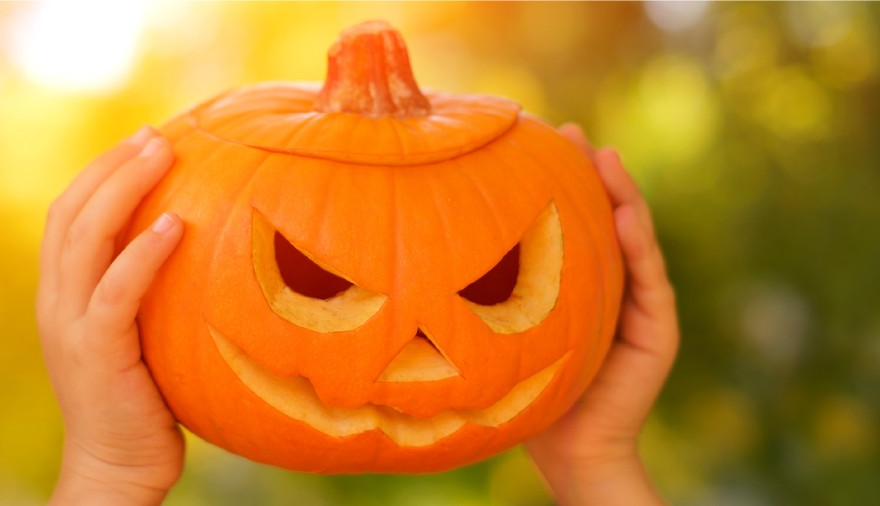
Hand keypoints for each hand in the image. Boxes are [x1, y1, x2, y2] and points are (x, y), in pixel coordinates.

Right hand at [37, 127, 184, 504]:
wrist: (116, 468)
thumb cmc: (142, 402)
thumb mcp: (140, 336)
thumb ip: (148, 294)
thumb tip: (206, 248)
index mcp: (62, 294)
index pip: (68, 214)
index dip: (101, 172)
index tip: (142, 140)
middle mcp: (56, 302)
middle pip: (70, 212)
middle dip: (111, 166)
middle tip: (155, 135)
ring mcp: (69, 325)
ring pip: (84, 237)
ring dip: (123, 188)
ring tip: (162, 153)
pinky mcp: (95, 352)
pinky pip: (116, 290)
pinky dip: (141, 253)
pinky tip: (174, 225)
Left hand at [525, 124, 678, 504]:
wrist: (568, 449)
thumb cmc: (527, 392)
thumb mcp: (505, 331)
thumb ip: (492, 292)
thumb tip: (427, 249)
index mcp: (580, 283)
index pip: (574, 221)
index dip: (561, 180)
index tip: (536, 138)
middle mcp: (612, 286)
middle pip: (606, 216)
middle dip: (592, 171)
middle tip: (569, 132)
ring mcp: (641, 305)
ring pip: (634, 237)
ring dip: (623, 194)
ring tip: (604, 157)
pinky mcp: (658, 329)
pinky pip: (650, 279)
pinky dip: (638, 244)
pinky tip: (622, 215)